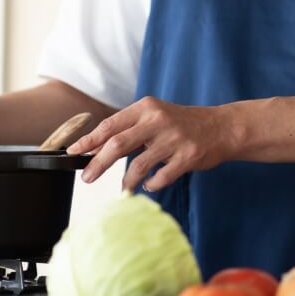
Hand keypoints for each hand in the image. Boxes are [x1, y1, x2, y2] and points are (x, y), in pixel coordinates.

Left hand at [67, 96, 232, 191]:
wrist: (222, 127)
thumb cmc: (182, 124)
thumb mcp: (155, 118)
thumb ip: (128, 130)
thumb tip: (93, 149)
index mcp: (147, 107)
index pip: (110, 125)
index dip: (89, 140)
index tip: (73, 152)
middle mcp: (159, 120)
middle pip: (118, 144)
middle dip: (98, 163)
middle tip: (87, 177)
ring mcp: (174, 139)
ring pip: (139, 166)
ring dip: (127, 181)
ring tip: (125, 188)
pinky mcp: (188, 156)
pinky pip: (161, 177)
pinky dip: (152, 185)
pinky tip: (151, 184)